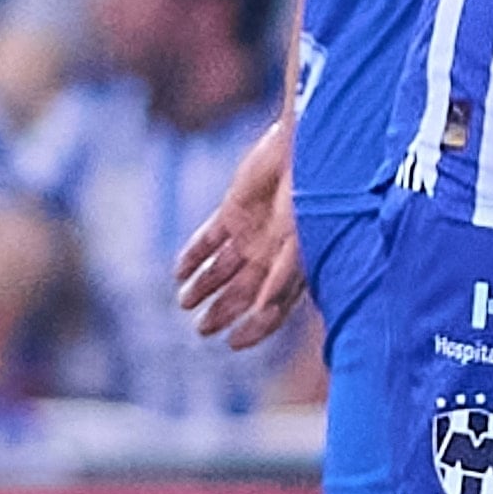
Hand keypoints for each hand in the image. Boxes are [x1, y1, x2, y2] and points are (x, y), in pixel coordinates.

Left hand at [173, 115, 304, 348]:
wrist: (305, 150)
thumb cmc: (313, 198)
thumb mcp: (300, 243)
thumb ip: (282, 279)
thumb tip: (262, 314)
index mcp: (292, 268)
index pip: (272, 308)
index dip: (255, 329)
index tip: (233, 344)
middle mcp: (270, 255)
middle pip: (241, 292)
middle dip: (222, 312)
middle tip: (202, 329)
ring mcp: (251, 233)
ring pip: (221, 269)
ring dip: (203, 287)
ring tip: (185, 303)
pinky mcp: (232, 211)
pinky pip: (208, 239)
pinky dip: (193, 256)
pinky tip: (179, 272)